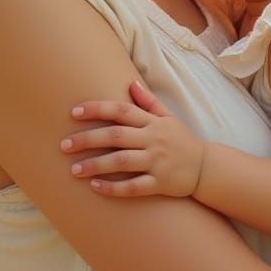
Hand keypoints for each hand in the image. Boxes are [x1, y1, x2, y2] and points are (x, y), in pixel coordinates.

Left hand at [60, 79, 205, 197]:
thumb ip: (148, 102)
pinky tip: (96, 187)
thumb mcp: (168, 117)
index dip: (98, 109)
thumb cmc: (182, 140)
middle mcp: (153, 139)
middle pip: (116, 136)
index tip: (74, 112)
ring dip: (96, 165)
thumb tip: (130, 83)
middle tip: (64, 145)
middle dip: (88, 139)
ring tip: (73, 170)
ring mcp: (157, 162)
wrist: (207, 168)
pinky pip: (134, 187)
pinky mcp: (160, 183)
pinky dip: (114, 188)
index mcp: (152, 122)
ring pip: (121, 162)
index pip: (122, 110)